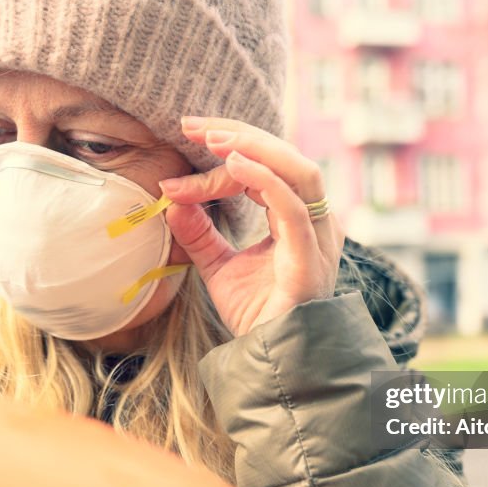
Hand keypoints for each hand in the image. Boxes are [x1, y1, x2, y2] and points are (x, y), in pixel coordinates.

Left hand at [159, 117, 345, 337]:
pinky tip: (233, 167)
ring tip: (213, 140)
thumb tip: (170, 199)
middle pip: (289, 158)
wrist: (272, 360)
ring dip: (255, 149)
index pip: (272, 165)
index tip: (192, 132)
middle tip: (195, 126)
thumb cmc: (256, 314)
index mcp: (300, 219)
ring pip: (299, 173)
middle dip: (242, 135)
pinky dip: (265, 181)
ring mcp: (317, 240)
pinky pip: (294, 209)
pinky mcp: (309, 260)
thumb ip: (199, 233)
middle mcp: (316, 223)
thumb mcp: (218, 266)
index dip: (234, 143)